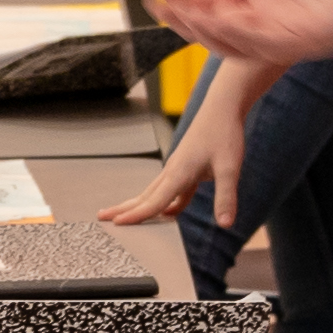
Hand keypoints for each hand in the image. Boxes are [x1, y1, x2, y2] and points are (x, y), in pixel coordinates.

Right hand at [93, 50, 264, 232]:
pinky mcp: (185, 167)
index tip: (118, 224)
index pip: (155, 200)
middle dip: (124, 208)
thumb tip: (225, 225)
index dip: (138, 215)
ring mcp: (177, 168)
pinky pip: (171, 190)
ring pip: (154, 192)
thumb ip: (226, 197)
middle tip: (101, 218)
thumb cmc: (225, 134)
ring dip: (139, 205)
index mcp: (179, 173)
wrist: (222, 107)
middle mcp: (173, 170)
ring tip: (122, 216)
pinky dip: (165, 203)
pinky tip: (167, 213)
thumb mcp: (230, 168)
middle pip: (145, 196)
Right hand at [151, 0, 332, 68]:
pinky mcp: (308, 39)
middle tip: (154, 0)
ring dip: (200, 27)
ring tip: (171, 8)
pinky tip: (209, 16)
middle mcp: (277, 11)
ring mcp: (291, 28)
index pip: (219, 0)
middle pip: (218, 24)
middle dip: (183, 15)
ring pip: (233, 40)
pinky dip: (232, 33)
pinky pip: (260, 43)